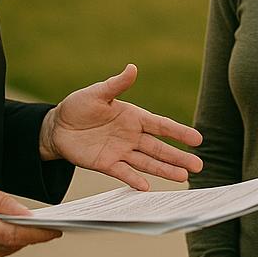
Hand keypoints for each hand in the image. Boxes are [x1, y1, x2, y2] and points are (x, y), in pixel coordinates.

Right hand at [0, 172, 61, 256]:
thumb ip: (0, 200)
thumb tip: (26, 214)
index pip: (12, 236)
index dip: (37, 235)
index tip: (56, 231)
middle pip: (9, 246)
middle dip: (30, 235)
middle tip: (49, 223)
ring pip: (0, 252)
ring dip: (14, 239)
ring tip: (28, 224)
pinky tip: (1, 229)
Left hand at [39, 63, 202, 189]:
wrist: (58, 126)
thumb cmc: (79, 106)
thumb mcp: (97, 93)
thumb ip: (116, 84)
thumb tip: (132, 68)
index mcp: (133, 117)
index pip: (161, 125)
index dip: (179, 132)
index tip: (197, 139)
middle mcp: (131, 136)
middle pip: (159, 148)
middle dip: (179, 156)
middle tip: (199, 166)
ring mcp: (121, 151)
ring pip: (148, 162)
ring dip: (165, 169)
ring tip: (183, 177)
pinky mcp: (107, 164)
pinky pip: (124, 173)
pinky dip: (135, 180)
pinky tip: (147, 188)